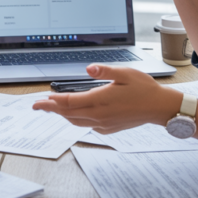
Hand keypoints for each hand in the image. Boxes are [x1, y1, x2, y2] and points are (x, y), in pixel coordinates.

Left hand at [32, 64, 180, 133]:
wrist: (159, 108)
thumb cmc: (144, 89)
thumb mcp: (125, 74)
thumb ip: (104, 71)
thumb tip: (88, 68)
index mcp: (101, 100)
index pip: (69, 103)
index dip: (52, 102)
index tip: (40, 100)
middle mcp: (100, 115)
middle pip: (68, 114)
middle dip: (51, 109)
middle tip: (38, 105)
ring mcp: (103, 124)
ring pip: (76, 121)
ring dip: (62, 115)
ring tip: (51, 108)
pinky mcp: (108, 129)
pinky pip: (86, 125)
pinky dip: (75, 120)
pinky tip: (73, 114)